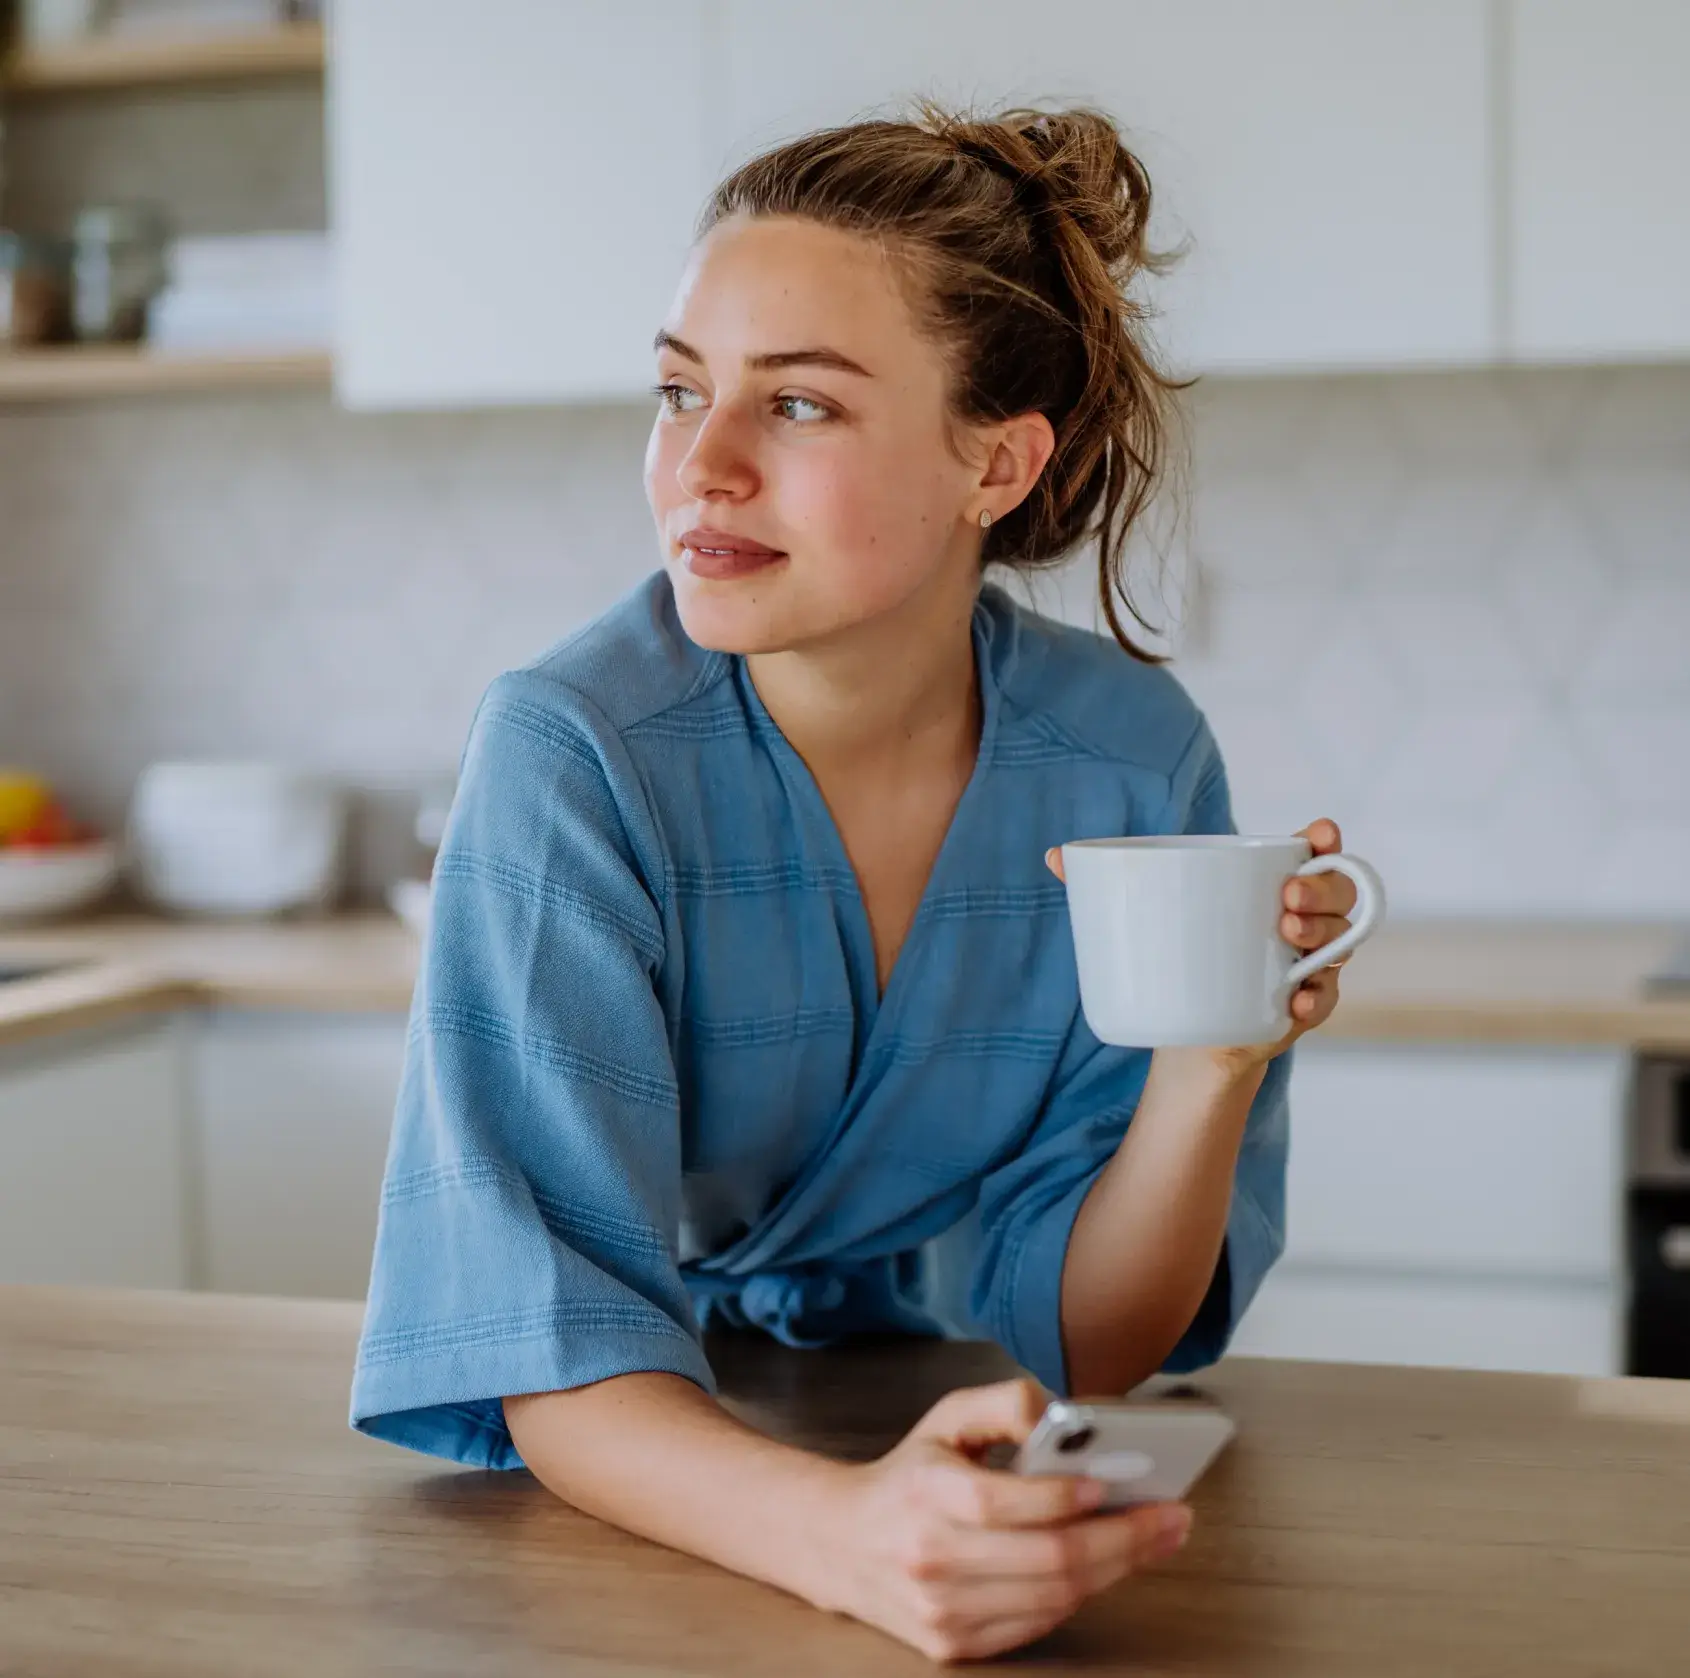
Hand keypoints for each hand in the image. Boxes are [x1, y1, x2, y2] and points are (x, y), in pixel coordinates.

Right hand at [816, 1378, 1191, 1662]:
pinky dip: (1082, 1594)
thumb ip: (1003, 1402)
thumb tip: (1061, 1419)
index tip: (1110, 1484)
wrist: (842, 1544)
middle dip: (1121, 1540)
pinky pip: (1038, 1624)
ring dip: (1116, 1569)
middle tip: (1171, 1517)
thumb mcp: (945, 1417)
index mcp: (924, 1493)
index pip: (1000, 1503)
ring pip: (1052, 1598)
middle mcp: (930, 1559)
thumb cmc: (910, 1475)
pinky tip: (1109, 1565)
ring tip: (1157, 1539)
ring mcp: (942, 1612)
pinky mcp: (954, 1646)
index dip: (1059, 1497)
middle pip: (1045, 1560)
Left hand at [1044, 817, 1357, 1073]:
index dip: (1326, 841)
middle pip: (1339, 893)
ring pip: (1340, 942)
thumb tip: (1054, 856)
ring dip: (1322, 934)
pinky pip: (1326, 1000)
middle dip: (1321, 889)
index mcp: (1272, 883)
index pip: (1316, 854)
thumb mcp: (1150, 913)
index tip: (1319, 833)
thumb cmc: (1176, 952)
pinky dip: (1316, 1000)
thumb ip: (1105, 884)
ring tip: (1287, 934)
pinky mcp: (1304, 1007)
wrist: (1186, 1028)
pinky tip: (1296, 1001)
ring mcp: (1310, 963)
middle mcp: (1304, 919)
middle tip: (1285, 897)